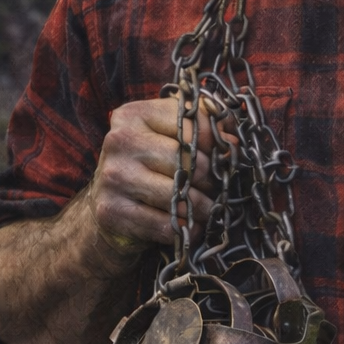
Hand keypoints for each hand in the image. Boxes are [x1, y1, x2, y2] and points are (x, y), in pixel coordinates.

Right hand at [86, 95, 222, 265]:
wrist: (111, 206)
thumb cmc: (149, 167)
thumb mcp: (168, 137)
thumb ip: (200, 126)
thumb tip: (233, 136)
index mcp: (134, 115)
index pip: (190, 122)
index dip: (216, 141)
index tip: (228, 155)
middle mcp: (119, 140)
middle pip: (187, 160)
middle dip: (211, 178)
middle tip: (219, 188)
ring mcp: (113, 176)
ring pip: (178, 194)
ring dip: (203, 207)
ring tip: (210, 209)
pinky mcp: (111, 210)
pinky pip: (164, 223)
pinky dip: (185, 229)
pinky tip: (190, 227)